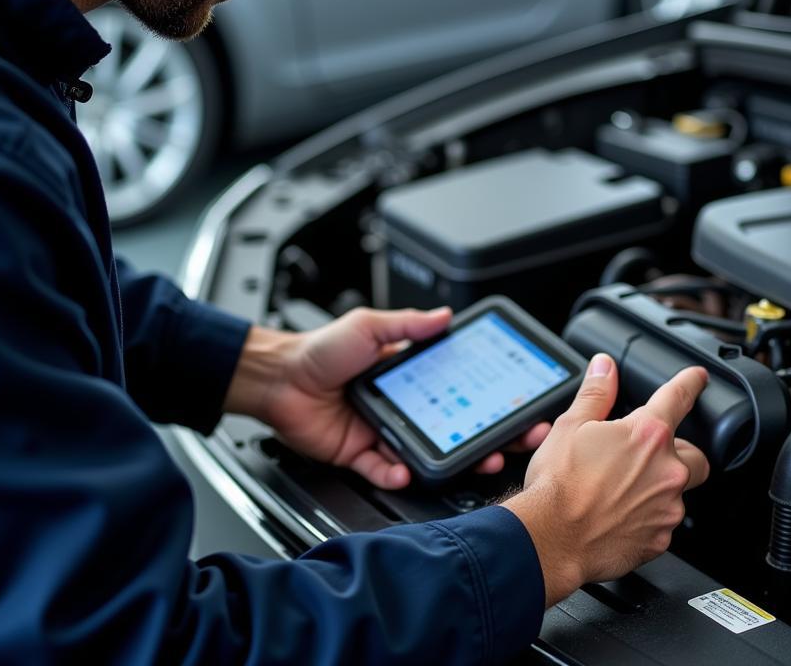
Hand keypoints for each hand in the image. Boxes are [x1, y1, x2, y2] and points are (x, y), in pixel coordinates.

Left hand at [224, 307, 550, 488]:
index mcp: (407, 377)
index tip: (512, 406)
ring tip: (473, 462)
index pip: (456, 390)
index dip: (485, 400)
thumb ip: (407, 325)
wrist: (277, 378)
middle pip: (450, 427)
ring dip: (449, 460)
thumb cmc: (319, 349)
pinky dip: (396, 474)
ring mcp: (381, 432)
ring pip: (423, 453)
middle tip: (507, 443)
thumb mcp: (368, 327)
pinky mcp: (358, 455)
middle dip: (482, 437)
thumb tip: (444, 316)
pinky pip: (383, 471)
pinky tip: (406, 470)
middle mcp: (400, 407)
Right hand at [503, 354, 709, 606]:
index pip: (678, 398)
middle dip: (678, 451)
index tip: (698, 378)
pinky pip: (664, 523)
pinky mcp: (660, 540)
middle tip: (648, 454)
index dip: (691, 383)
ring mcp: (666, 508)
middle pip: (695, 455)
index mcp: (646, 435)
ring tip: (623, 488)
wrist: (552, 538)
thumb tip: (604, 368)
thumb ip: (596, 393)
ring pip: (679, 492)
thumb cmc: (559, 484)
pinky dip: (648, 517)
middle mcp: (666, 471)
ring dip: (660, 486)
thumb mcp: (570, 426)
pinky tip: (620, 514)